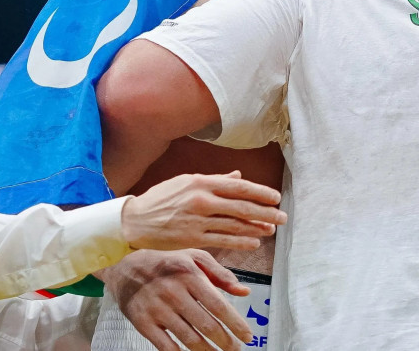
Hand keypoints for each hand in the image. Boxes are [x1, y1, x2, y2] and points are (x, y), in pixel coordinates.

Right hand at [100, 249, 252, 350]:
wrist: (124, 266)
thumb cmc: (166, 262)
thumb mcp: (194, 257)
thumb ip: (221, 274)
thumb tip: (244, 291)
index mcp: (190, 275)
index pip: (219, 305)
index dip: (236, 324)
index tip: (247, 336)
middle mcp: (174, 292)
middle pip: (206, 325)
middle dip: (226, 342)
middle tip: (235, 349)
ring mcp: (157, 309)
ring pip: (189, 339)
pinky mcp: (143, 322)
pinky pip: (166, 346)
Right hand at [122, 171, 285, 251]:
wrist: (135, 220)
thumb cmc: (162, 198)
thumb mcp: (186, 182)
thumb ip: (215, 180)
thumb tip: (238, 176)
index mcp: (202, 182)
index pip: (239, 187)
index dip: (261, 192)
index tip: (276, 197)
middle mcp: (202, 200)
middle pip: (242, 206)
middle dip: (266, 212)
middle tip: (283, 216)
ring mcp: (198, 220)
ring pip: (235, 225)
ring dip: (257, 228)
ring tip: (271, 230)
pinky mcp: (193, 238)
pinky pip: (223, 240)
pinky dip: (241, 241)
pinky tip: (254, 242)